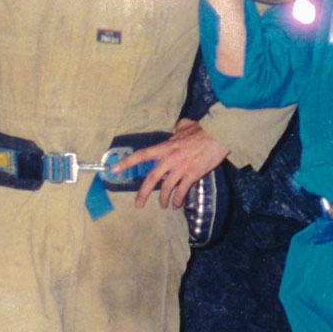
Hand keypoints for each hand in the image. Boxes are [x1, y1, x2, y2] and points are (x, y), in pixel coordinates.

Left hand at [112, 118, 230, 209]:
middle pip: (151, 179)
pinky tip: (176, 204)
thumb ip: (176, 129)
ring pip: (166, 188)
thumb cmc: (202, 129)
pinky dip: (178, 199)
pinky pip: (182, 191)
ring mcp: (180, 168)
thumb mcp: (184, 125)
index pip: (142, 155)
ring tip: (163, 205)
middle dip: (142, 193)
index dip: (127, 162)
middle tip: (138, 205)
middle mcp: (169, 159)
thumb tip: (173, 131)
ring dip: (163, 199)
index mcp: (165, 147)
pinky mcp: (192, 175)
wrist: (218, 135)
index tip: (114, 169)